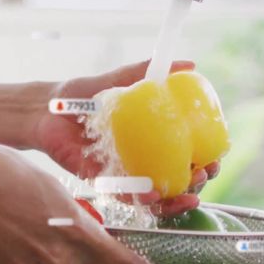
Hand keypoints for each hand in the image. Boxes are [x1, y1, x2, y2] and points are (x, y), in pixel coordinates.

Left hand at [30, 59, 218, 217]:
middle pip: (176, 181)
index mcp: (149, 140)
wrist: (46, 108)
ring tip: (190, 193)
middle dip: (197, 183)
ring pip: (155, 196)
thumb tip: (190, 64)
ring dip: (176, 199)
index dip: (205, 159)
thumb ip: (148, 73)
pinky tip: (155, 194)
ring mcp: (121, 174)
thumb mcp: (118, 80)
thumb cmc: (81, 95)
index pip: (185, 155)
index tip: (217, 156)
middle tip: (205, 173)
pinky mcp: (100, 182)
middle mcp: (138, 161)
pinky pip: (124, 195)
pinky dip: (141, 197)